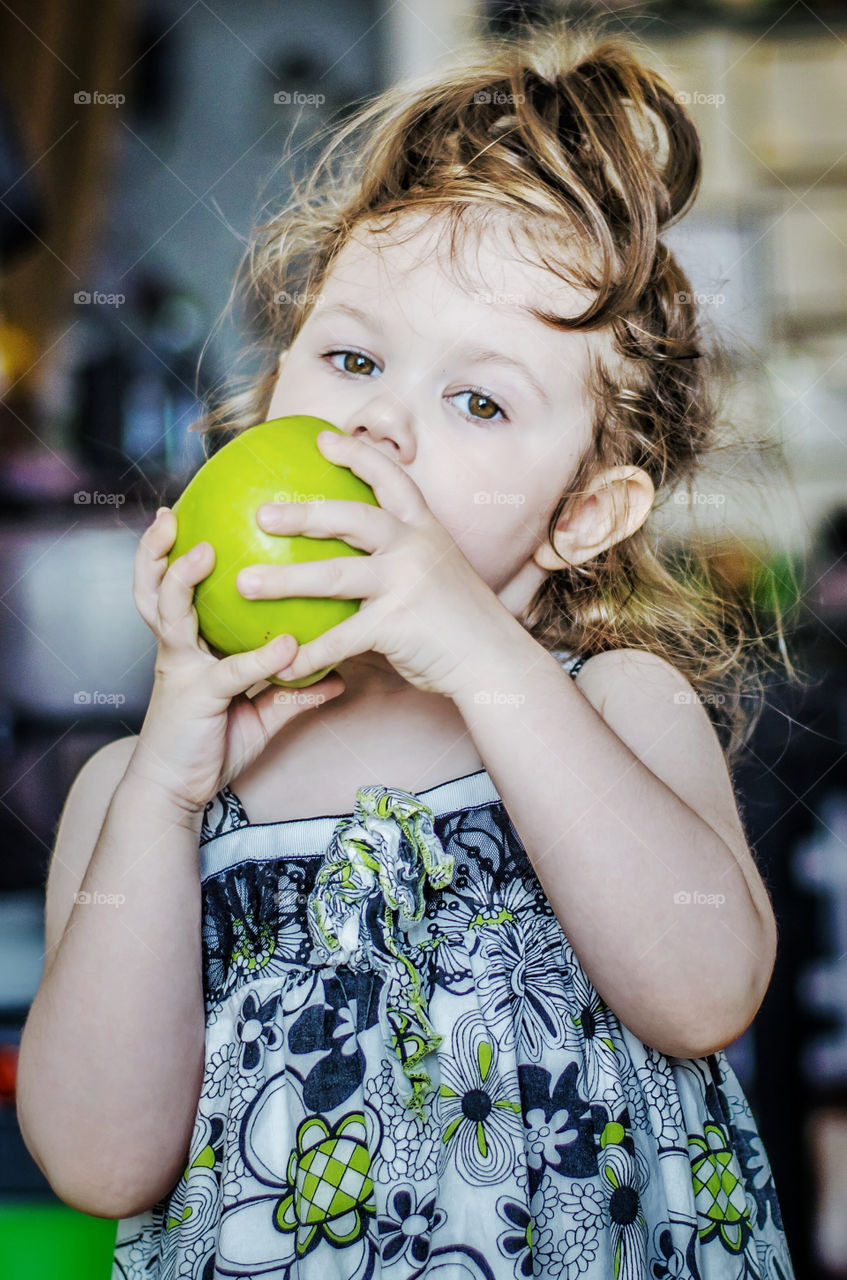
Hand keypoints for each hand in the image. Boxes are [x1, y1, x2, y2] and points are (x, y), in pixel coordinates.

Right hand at [129, 506, 346, 814]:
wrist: (177, 793)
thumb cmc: (213, 745)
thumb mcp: (260, 712)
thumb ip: (295, 689)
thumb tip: (340, 675)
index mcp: (188, 644)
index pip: (172, 589)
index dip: (174, 552)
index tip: (186, 513)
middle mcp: (177, 649)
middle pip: (153, 589)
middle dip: (157, 549)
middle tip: (171, 514)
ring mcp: (181, 670)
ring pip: (170, 614)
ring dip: (184, 580)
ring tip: (205, 551)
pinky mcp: (195, 698)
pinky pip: (228, 671)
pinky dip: (259, 657)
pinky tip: (287, 646)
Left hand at [236, 430, 515, 698]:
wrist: (494, 659)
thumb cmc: (459, 621)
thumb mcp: (437, 573)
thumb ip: (398, 561)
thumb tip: (350, 560)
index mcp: (425, 530)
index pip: (391, 478)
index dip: (357, 454)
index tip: (322, 437)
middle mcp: (415, 548)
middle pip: (351, 518)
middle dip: (303, 513)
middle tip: (261, 513)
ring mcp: (406, 584)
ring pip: (335, 574)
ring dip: (285, 580)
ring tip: (245, 584)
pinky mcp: (397, 624)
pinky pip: (342, 637)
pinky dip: (310, 653)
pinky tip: (282, 663)